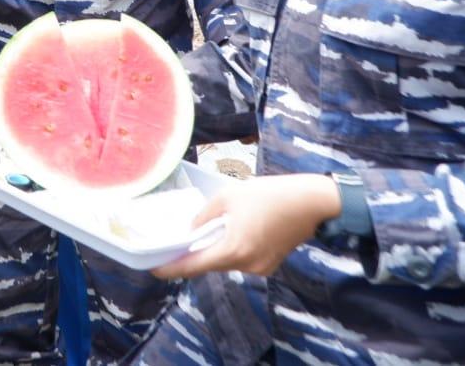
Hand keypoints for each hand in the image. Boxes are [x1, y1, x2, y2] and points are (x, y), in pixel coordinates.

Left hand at [151, 174, 340, 279]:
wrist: (311, 202)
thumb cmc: (268, 195)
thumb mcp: (227, 198)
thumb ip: (204, 217)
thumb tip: (191, 231)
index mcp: (233, 250)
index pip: (193, 266)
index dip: (171, 268)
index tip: (153, 269)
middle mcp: (246, 265)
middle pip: (210, 265)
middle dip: (193, 255)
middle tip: (175, 243)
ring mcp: (260, 268)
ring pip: (226, 262)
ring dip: (214, 250)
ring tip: (205, 231)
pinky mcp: (269, 265)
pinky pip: (241, 260)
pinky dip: (231, 250)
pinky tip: (231, 232)